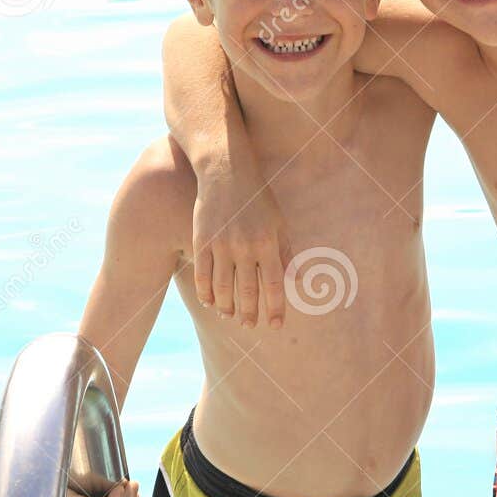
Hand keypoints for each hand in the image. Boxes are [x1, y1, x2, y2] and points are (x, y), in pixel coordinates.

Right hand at [191, 163, 290, 329]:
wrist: (225, 171)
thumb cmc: (257, 197)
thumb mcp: (278, 221)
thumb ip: (285, 252)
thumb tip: (295, 280)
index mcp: (267, 242)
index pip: (273, 285)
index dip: (275, 308)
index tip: (275, 325)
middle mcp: (245, 247)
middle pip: (247, 291)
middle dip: (249, 313)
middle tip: (250, 326)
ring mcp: (221, 245)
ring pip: (222, 288)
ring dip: (226, 307)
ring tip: (230, 316)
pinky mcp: (201, 241)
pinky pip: (202, 275)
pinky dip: (205, 292)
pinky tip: (210, 302)